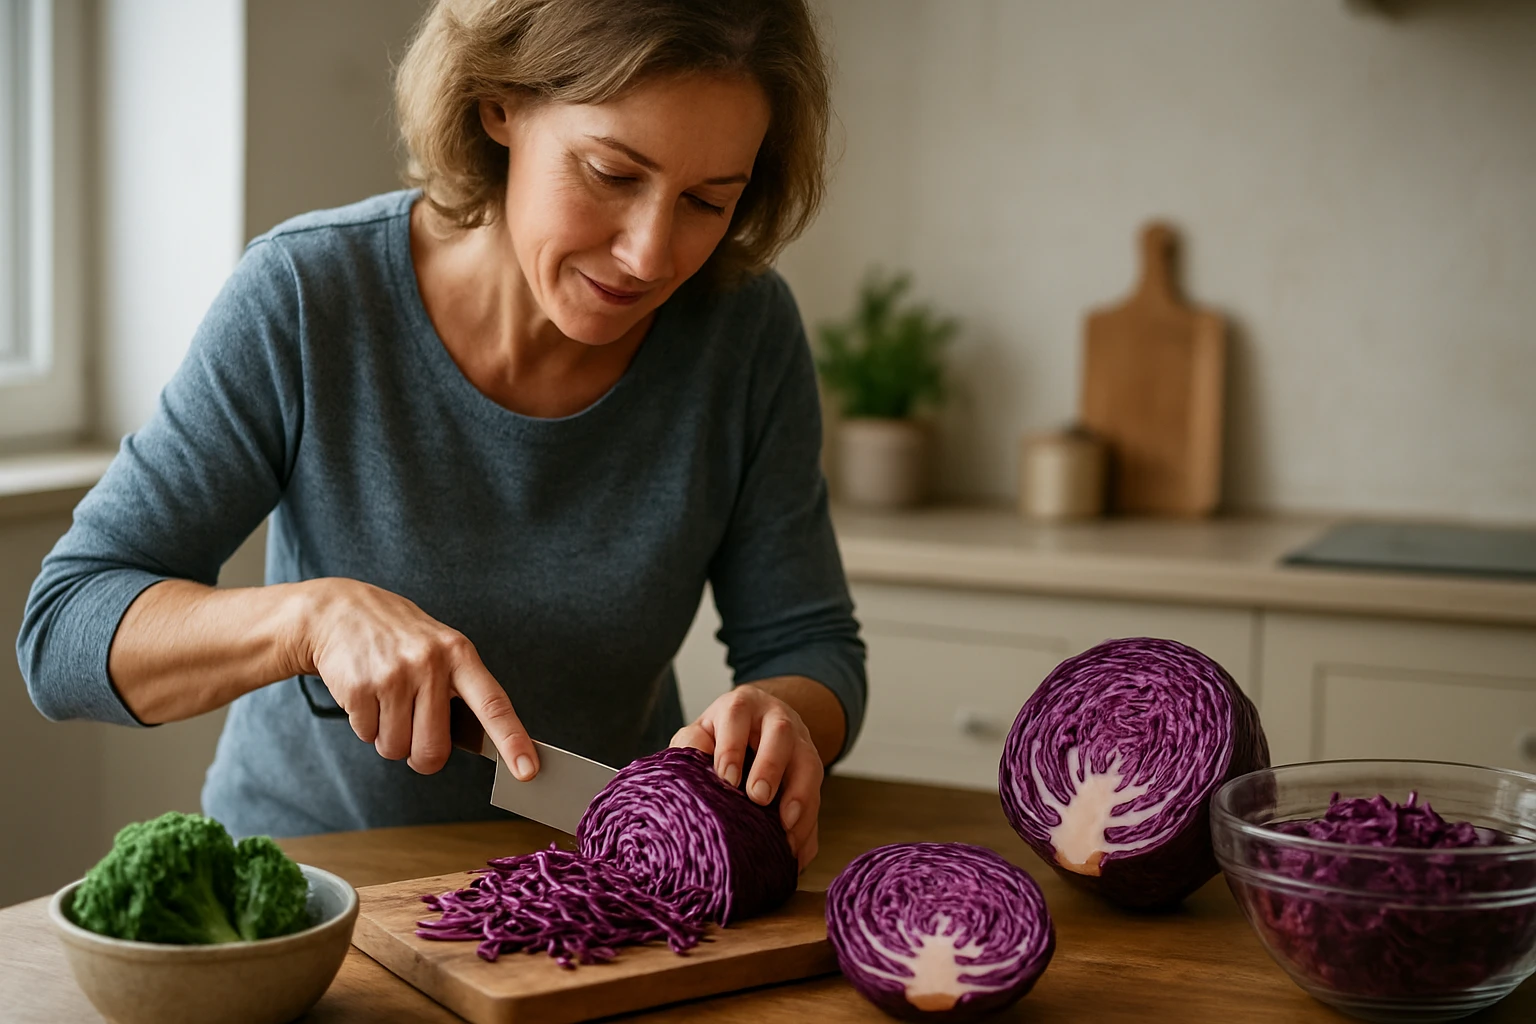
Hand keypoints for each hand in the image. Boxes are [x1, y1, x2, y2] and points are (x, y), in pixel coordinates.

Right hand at [295, 578, 537, 777]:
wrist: (339, 610)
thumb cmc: (399, 637)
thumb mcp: (441, 647)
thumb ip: (460, 689)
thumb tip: (484, 742)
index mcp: (459, 654)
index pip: (494, 704)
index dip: (512, 740)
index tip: (528, 770)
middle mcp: (430, 663)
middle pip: (434, 749)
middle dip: (422, 756)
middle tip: (414, 732)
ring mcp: (394, 675)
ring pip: (396, 748)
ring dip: (389, 737)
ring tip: (387, 700)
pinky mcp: (360, 687)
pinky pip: (367, 736)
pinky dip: (366, 725)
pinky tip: (367, 694)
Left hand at [670, 685, 822, 870]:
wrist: (758, 726)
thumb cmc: (719, 736)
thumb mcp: (701, 733)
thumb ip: (690, 746)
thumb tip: (688, 766)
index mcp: (742, 706)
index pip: (737, 717)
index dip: (732, 748)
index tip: (727, 780)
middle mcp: (776, 719)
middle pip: (780, 734)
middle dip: (771, 766)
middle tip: (759, 797)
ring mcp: (800, 744)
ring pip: (809, 763)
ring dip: (801, 796)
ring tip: (787, 827)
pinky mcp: (812, 773)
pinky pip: (818, 799)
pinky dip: (809, 827)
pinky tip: (798, 853)